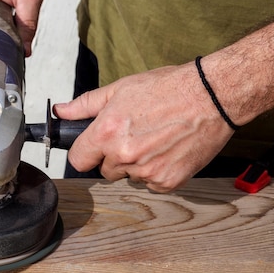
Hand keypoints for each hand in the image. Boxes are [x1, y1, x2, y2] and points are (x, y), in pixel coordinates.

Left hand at [53, 63, 235, 192]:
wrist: (211, 97)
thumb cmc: (168, 88)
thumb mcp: (122, 88)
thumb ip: (86, 105)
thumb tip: (61, 112)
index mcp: (106, 133)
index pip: (78, 160)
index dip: (86, 153)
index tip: (94, 148)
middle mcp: (124, 156)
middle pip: (105, 171)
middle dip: (114, 157)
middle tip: (135, 136)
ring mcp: (146, 172)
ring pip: (130, 177)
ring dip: (137, 165)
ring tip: (156, 140)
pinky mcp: (167, 182)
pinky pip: (153, 184)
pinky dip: (158, 172)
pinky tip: (169, 151)